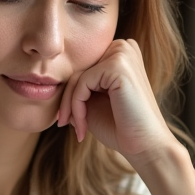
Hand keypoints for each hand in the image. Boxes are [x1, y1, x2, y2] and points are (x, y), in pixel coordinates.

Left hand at [55, 38, 194, 194]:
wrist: (145, 147)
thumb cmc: (121, 128)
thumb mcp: (92, 102)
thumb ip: (77, 87)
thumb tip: (50, 82)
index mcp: (119, 53)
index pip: (82, 68)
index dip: (71, 95)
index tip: (67, 120)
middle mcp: (123, 47)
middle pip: (77, 70)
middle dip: (68, 100)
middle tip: (66, 125)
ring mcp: (122, 53)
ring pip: (76, 77)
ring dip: (71, 106)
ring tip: (78, 129)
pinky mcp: (118, 65)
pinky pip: (81, 83)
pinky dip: (76, 107)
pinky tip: (83, 127)